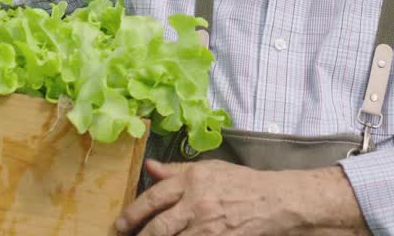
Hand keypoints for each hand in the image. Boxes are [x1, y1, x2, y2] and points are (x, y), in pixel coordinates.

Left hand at [116, 159, 307, 235]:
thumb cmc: (241, 183)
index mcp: (192, 180)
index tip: (120, 224)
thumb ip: (176, 170)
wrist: (273, 201)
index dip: (133, 213)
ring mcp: (207, 225)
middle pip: (158, 226)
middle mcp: (196, 202)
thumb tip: (149, 166)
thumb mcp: (209, 169)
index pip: (153, 197)